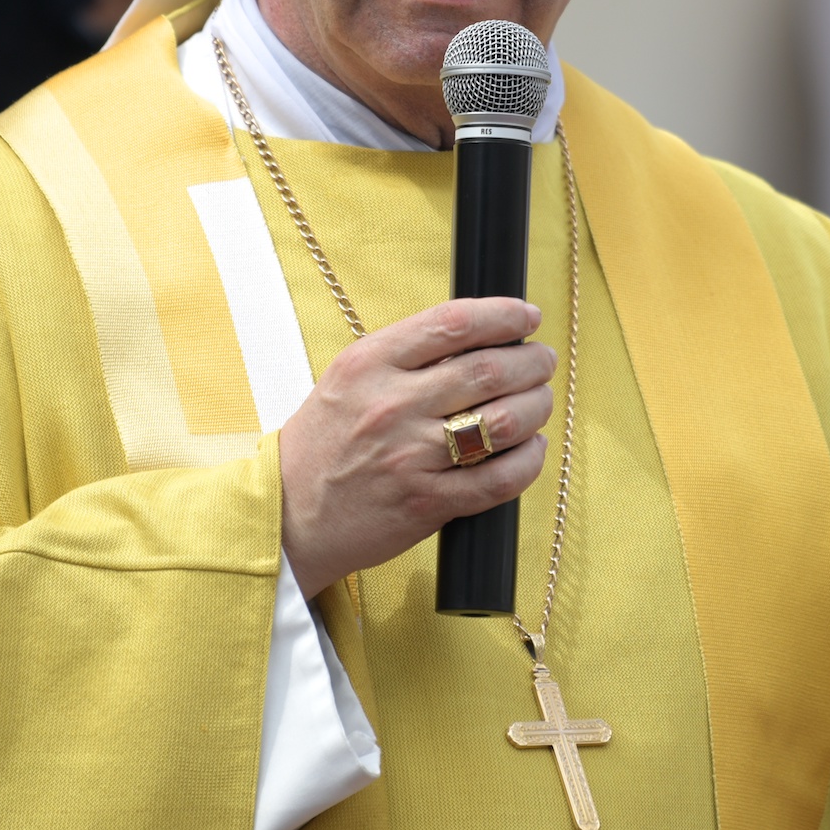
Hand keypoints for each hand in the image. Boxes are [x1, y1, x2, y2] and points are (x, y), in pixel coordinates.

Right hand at [278, 298, 554, 599]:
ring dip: (536, 407)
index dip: (504, 315)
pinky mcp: (427, 503)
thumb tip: (483, 333)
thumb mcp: (351, 378)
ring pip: (503, 422)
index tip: (527, 316)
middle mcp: (391, 405)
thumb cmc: (325, 441)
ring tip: (538, 402)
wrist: (288, 514)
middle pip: (489, 370)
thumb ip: (408, 354)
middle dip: (531, 362)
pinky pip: (500, 479)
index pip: (454, 322)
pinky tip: (532, 448)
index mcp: (370, 364)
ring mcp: (410, 456)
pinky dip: (528, 460)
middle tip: (541, 362)